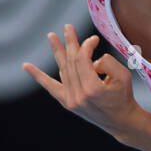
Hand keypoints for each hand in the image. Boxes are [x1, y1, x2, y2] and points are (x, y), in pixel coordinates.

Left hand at [21, 24, 140, 140]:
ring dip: (57, 51)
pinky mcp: (67, 103)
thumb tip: (92, 59)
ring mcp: (71, 101)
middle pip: (71, 62)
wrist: (120, 122)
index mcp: (92, 89)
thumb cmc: (124, 97)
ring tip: (51, 36)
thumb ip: (108, 62)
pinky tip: (26, 66)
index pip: (83, 59)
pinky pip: (50, 87)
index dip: (86, 45)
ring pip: (63, 70)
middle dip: (70, 43)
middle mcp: (78, 96)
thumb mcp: (123, 76)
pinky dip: (38, 76)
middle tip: (68, 27)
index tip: (94, 40)